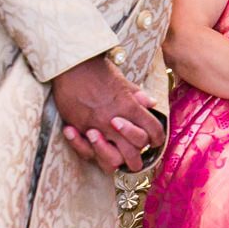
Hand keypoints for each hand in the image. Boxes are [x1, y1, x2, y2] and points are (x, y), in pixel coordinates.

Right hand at [52, 54, 164, 172]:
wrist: (72, 66)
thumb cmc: (98, 71)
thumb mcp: (123, 81)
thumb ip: (138, 95)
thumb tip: (152, 103)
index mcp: (131, 108)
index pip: (154, 132)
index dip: (157, 139)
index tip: (153, 140)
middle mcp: (116, 122)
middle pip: (135, 151)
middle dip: (137, 157)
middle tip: (134, 156)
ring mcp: (97, 127)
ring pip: (113, 159)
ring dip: (115, 161)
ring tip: (115, 158)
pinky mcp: (80, 129)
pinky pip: (86, 151)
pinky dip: (90, 151)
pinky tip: (92, 146)